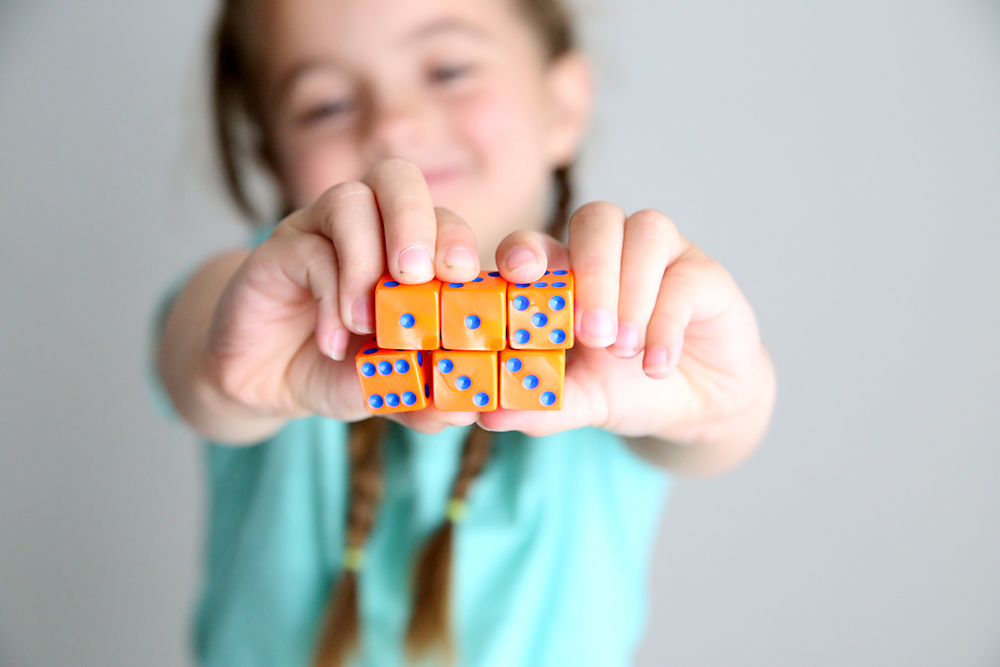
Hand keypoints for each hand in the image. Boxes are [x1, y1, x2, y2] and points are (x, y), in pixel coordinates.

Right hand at [200, 158, 488, 434]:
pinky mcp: (280, 249)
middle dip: (421, 224)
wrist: (265, 380)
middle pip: (399, 178)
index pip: (449, 222)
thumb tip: (466, 411)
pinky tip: (336, 341)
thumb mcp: (391, 389)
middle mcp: (369, 226)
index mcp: (411, 249)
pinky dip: (329, 294)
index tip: (490, 278)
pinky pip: (308, 249)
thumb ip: (426, 395)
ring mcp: (321, 230)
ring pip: (351, 198)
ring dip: (369, 258)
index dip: (467, 241)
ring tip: (371, 320)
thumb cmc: (342, 371)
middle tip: (429, 275)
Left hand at [479, 202, 772, 457]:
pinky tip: (656, 365)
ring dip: (631, 292)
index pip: (539, 241)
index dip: (524, 249)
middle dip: (591, 271)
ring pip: (645, 232)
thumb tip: (490, 417)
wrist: (696, 407)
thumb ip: (540, 406)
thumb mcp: (580, 402)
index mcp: (566, 270)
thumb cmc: (626, 388)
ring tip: (624, 349)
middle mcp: (612, 249)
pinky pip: (685, 277)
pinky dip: (666, 322)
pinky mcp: (704, 274)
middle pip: (596, 218)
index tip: (518, 276)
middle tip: (590, 334)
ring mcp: (661, 254)